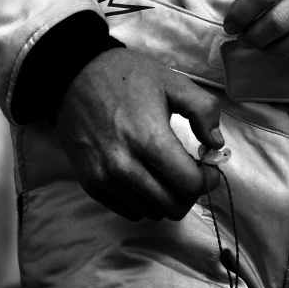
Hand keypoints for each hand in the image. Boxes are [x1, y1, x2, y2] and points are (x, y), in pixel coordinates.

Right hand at [55, 49, 223, 221]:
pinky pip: (129, 211)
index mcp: (149, 139)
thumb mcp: (172, 81)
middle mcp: (124, 166)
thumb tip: (216, 144)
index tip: (208, 166)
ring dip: (166, 197)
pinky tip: (145, 174)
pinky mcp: (91, 184)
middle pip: (173, 207)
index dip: (208, 179)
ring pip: (152, 213)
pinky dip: (144, 200)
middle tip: (189, 170)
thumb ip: (203, 110)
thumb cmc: (126, 75)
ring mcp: (104, 178)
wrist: (72, 75)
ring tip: (165, 169)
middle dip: (190, 192)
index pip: (190, 185)